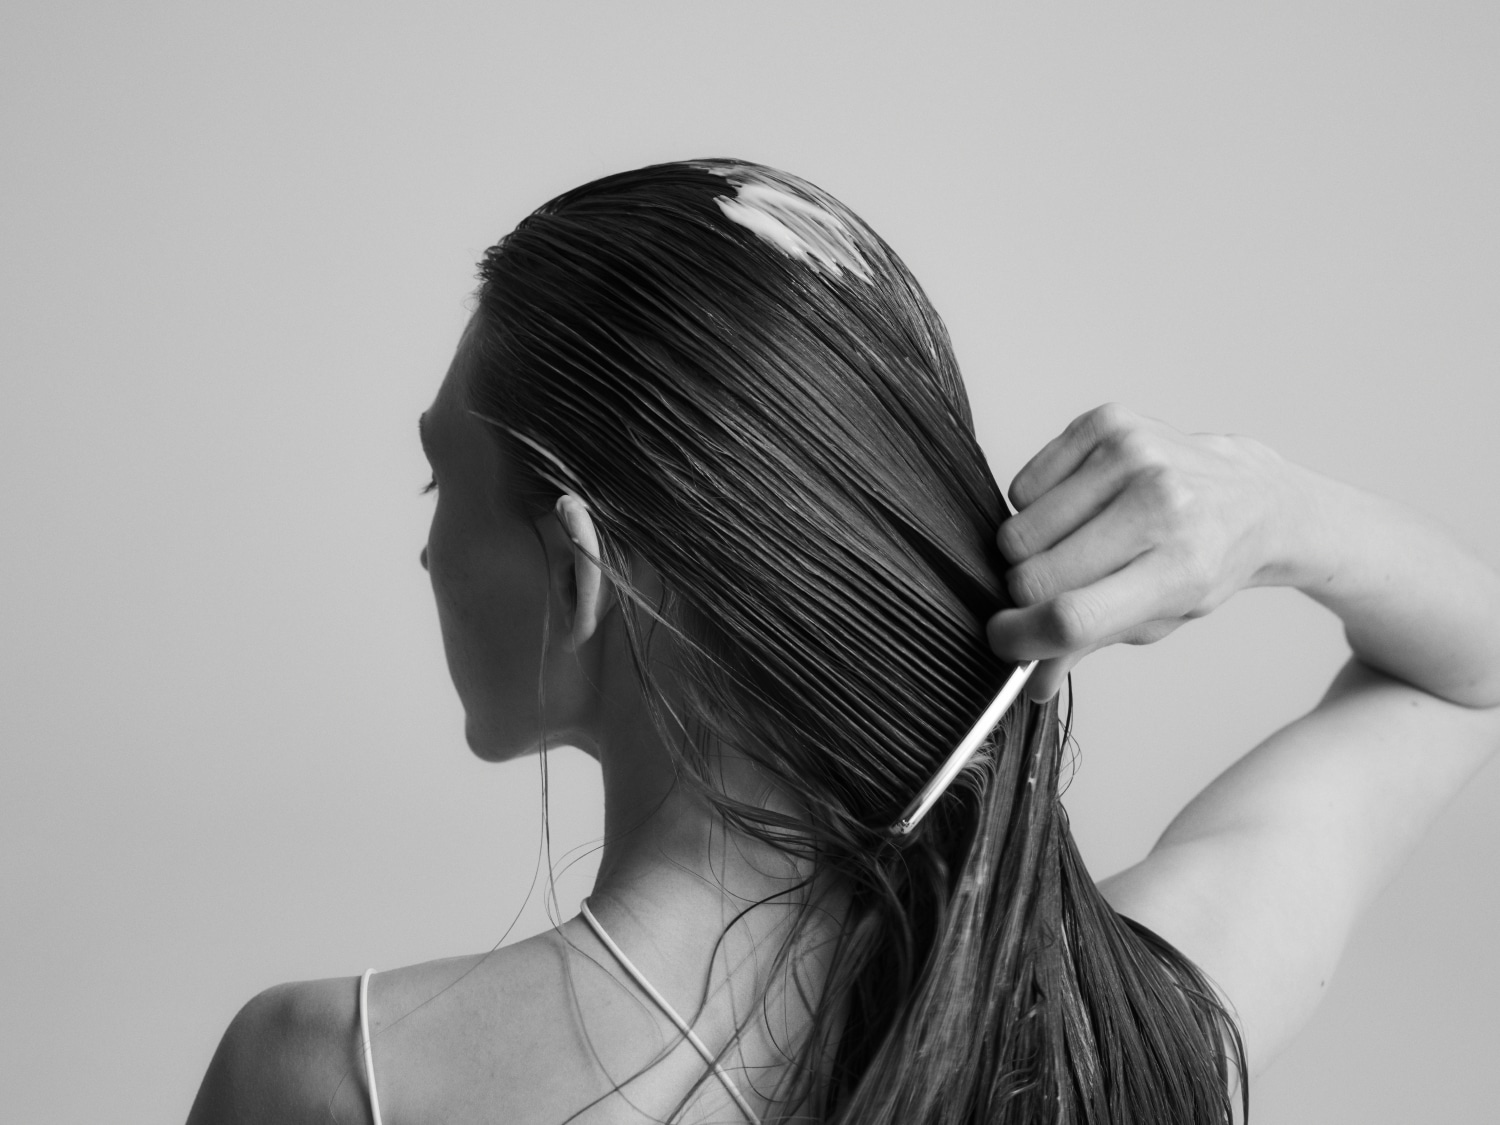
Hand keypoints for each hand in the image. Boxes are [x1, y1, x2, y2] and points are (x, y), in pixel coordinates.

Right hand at [987, 403, 1293, 698]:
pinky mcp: (1106, 423)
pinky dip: (1036, 507)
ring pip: (1019, 530)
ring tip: (1075, 544)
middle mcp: (1160, 503)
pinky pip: (1022, 486)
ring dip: (1032, 549)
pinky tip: (1078, 508)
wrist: (1255, 496)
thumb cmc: (1205, 562)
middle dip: (1028, 593)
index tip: (1003, 639)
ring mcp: (1132, 456)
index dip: (1021, 636)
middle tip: (1057, 587)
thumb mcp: (1163, 618)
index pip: (1073, 615)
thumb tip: (1028, 681)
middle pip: (1033, 574)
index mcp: (1181, 569)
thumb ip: (1089, 645)